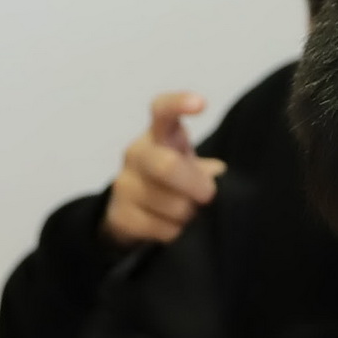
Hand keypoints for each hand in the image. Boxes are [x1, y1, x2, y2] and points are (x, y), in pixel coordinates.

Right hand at [101, 91, 223, 248]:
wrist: (132, 214)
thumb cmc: (174, 181)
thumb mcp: (191, 166)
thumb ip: (207, 168)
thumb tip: (217, 177)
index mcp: (159, 134)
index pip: (162, 110)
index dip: (179, 104)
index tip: (200, 104)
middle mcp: (136, 153)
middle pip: (166, 166)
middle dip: (196, 186)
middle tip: (207, 196)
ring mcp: (124, 184)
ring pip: (172, 205)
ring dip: (190, 215)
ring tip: (188, 213)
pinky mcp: (119, 215)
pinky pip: (162, 229)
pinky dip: (177, 233)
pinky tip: (173, 227)